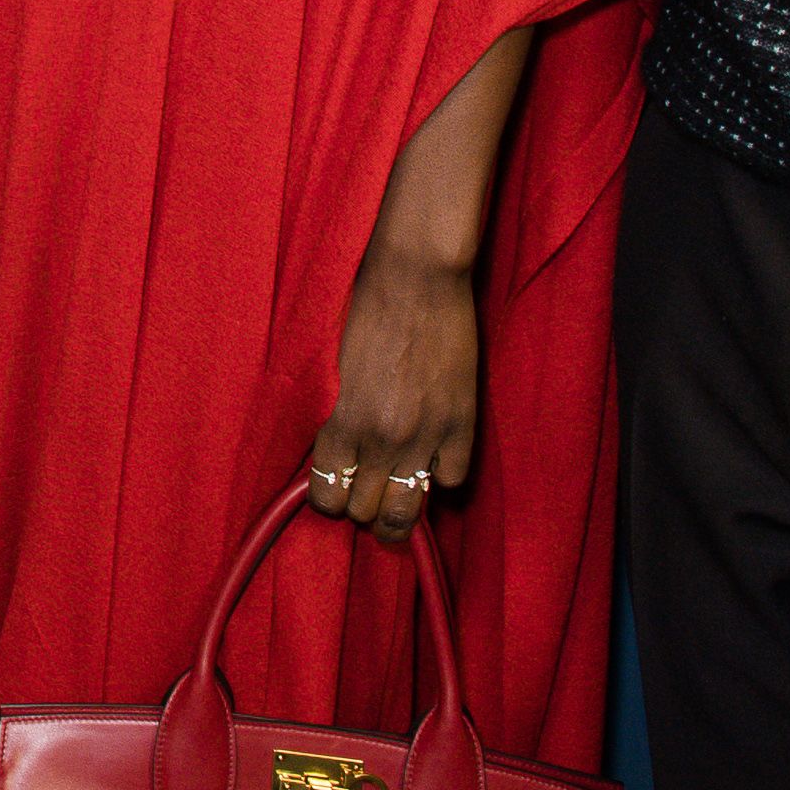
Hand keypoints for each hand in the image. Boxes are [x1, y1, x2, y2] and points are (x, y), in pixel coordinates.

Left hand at [310, 245, 478, 538]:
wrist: (416, 278)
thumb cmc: (364, 309)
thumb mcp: (330, 368)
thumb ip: (334, 415)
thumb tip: (335, 454)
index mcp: (341, 421)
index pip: (326, 493)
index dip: (328, 495)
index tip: (333, 486)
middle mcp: (381, 438)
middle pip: (365, 510)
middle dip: (361, 504)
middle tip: (365, 489)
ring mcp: (425, 435)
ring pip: (408, 511)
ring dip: (398, 509)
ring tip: (395, 499)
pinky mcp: (462, 425)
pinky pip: (452, 480)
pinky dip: (441, 474)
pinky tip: (432, 458)